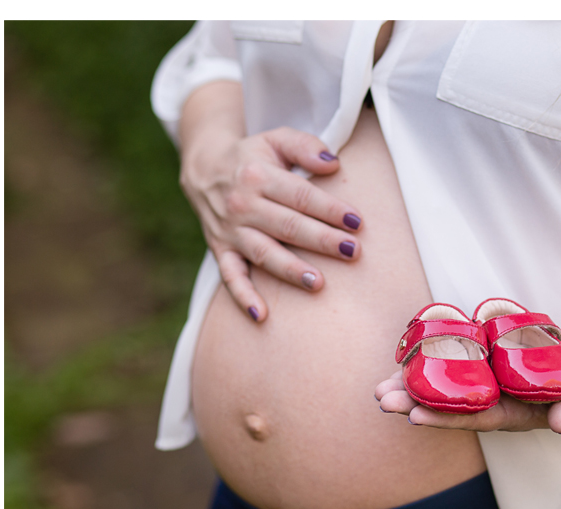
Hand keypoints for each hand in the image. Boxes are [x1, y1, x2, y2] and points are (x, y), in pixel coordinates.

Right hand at [180, 125, 363, 320]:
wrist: (203, 168)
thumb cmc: (253, 157)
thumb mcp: (276, 139)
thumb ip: (305, 147)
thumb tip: (333, 164)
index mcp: (259, 175)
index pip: (301, 196)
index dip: (330, 209)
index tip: (357, 222)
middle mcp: (242, 205)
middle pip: (288, 226)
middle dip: (321, 240)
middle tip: (352, 252)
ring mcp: (230, 230)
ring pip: (264, 254)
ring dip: (291, 271)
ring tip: (319, 283)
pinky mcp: (220, 250)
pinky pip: (230, 276)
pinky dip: (243, 297)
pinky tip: (262, 316)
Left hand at [374, 344, 560, 433]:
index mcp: (510, 415)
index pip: (472, 419)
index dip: (444, 418)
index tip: (414, 417)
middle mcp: (490, 403)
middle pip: (447, 406)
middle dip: (413, 403)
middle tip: (381, 398)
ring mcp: (484, 385)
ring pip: (442, 388)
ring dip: (411, 386)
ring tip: (379, 388)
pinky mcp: (483, 365)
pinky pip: (452, 364)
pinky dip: (427, 362)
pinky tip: (402, 357)